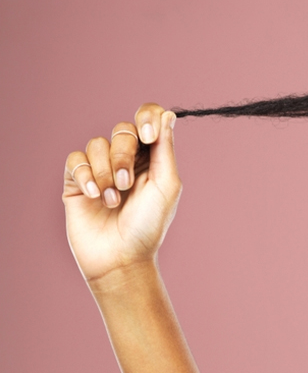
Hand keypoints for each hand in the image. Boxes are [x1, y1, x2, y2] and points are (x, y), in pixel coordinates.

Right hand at [63, 104, 180, 284]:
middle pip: (123, 131)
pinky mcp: (77, 181)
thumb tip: (168, 115)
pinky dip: (85, 176)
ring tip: (112, 200)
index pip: (149, 119)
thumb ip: (165, 149)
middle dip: (124, 155)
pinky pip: (75, 160)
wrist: (121, 257)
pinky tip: (94, 195)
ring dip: (106, 172)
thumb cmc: (148, 226)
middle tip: (128, 184)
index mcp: (153, 158)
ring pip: (97, 144)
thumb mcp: (166, 186)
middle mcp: (127, 159)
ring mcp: (100, 169)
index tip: (148, 136)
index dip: (147, 118)